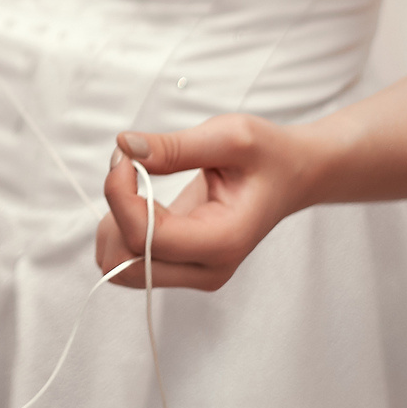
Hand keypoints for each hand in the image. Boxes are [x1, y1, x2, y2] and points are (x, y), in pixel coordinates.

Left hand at [96, 113, 313, 289]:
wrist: (293, 174)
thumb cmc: (268, 154)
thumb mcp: (229, 136)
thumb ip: (174, 146)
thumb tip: (124, 148)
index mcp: (222, 241)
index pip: (144, 238)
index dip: (119, 195)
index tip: (127, 157)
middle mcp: (207, 268)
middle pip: (124, 264)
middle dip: (113, 212)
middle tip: (130, 167)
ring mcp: (193, 271)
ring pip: (120, 266)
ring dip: (113, 222)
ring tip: (136, 182)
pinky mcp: (182, 264)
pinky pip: (130, 258)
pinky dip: (120, 227)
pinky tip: (140, 197)